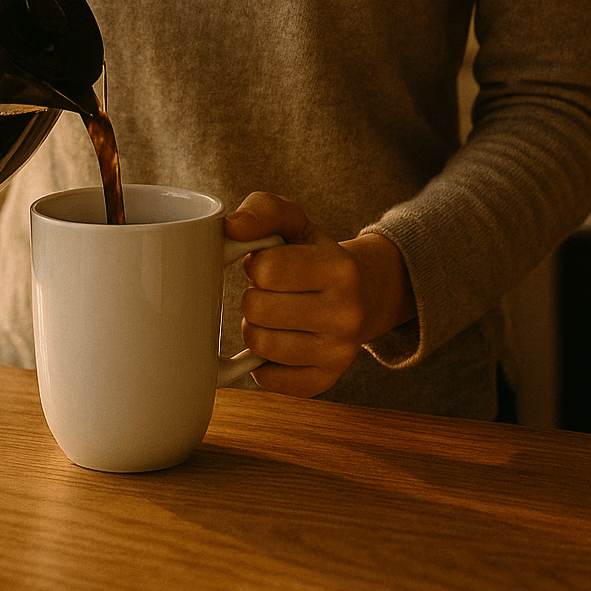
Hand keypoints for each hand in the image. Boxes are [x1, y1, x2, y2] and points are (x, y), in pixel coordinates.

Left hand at [225, 191, 415, 397]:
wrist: (359, 294)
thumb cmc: (312, 254)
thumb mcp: (295, 221)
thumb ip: (263, 210)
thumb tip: (231, 227)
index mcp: (340, 269)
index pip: (268, 269)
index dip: (256, 264)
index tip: (267, 263)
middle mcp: (347, 314)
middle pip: (258, 309)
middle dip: (252, 296)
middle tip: (268, 292)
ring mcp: (338, 353)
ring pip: (260, 345)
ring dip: (254, 328)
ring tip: (271, 315)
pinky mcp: (325, 380)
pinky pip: (268, 380)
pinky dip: (260, 362)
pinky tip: (276, 342)